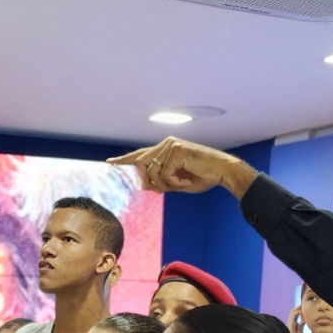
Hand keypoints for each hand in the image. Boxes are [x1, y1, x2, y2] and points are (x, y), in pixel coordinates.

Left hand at [108, 138, 259, 197]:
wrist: (222, 172)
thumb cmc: (203, 177)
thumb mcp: (177, 183)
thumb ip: (160, 182)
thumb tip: (143, 185)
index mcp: (165, 148)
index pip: (141, 154)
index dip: (125, 160)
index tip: (110, 162)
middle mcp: (166, 144)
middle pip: (143, 166)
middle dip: (152, 182)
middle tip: (170, 188)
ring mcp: (170, 145)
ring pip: (152, 172)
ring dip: (166, 184)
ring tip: (182, 184)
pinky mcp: (176, 150)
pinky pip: (165, 174)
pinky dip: (175, 183)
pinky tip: (187, 180)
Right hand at [287, 305, 311, 332]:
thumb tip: (317, 331)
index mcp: (297, 327)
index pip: (300, 317)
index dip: (305, 313)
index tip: (311, 310)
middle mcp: (293, 324)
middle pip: (296, 313)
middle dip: (301, 308)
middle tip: (308, 305)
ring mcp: (291, 323)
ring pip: (293, 312)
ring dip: (299, 308)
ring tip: (305, 306)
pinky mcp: (289, 323)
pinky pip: (292, 314)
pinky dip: (298, 311)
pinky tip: (303, 311)